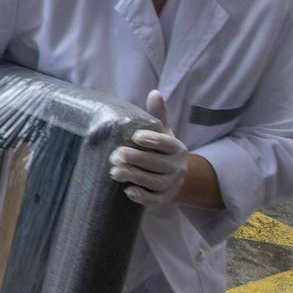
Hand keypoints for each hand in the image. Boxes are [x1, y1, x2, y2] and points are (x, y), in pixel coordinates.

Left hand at [110, 90, 188, 206]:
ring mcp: (171, 184)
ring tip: (114, 172)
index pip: (167, 143)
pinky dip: (142, 197)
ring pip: (155, 182)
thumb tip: (154, 92)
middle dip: (137, 160)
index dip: (153, 140)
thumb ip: (157, 115)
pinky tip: (127, 191)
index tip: (135, 136)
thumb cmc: (160, 149)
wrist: (171, 175)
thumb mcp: (161, 131)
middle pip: (158, 164)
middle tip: (115, 155)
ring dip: (135, 177)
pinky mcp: (164, 199)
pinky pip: (155, 200)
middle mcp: (177, 167)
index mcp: (177, 148)